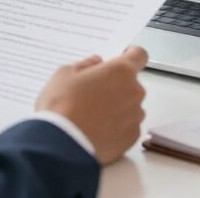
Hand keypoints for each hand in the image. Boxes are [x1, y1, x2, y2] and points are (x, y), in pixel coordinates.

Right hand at [36, 46, 148, 164]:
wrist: (60, 145)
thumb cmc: (61, 104)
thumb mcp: (65, 74)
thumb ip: (85, 65)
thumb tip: (97, 63)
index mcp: (121, 71)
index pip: (139, 55)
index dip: (130, 56)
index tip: (121, 60)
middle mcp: (134, 92)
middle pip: (131, 84)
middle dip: (116, 86)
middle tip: (93, 95)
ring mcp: (135, 116)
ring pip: (130, 106)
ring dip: (118, 108)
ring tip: (92, 117)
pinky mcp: (132, 138)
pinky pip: (127, 127)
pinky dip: (116, 128)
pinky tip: (97, 131)